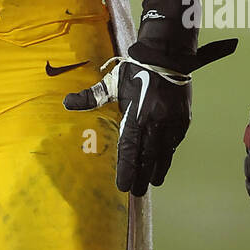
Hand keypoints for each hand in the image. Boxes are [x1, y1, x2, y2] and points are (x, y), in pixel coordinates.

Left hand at [64, 0, 236, 195]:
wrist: (166, 56)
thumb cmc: (135, 70)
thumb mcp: (112, 83)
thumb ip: (91, 97)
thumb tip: (66, 103)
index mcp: (135, 116)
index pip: (129, 151)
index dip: (127, 170)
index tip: (123, 187)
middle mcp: (154, 124)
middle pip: (147, 158)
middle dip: (142, 177)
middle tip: (138, 192)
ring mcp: (171, 124)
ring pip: (163, 154)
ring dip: (157, 170)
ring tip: (152, 182)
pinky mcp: (183, 121)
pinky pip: (174, 144)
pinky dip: (168, 155)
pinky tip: (164, 163)